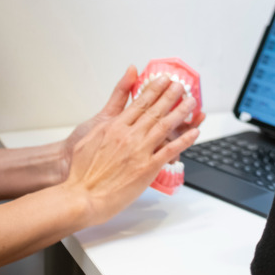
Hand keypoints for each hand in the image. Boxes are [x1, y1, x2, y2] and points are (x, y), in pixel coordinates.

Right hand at [64, 74, 200, 225]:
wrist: (80, 195)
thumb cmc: (81, 168)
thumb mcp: (92, 131)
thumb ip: (110, 106)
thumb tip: (119, 87)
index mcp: (114, 126)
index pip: (140, 103)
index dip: (155, 89)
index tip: (164, 80)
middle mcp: (128, 135)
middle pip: (155, 111)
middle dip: (171, 96)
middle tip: (181, 85)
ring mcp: (139, 151)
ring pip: (165, 126)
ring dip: (181, 112)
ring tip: (191, 102)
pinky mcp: (146, 168)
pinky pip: (169, 151)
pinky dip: (183, 141)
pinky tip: (194, 133)